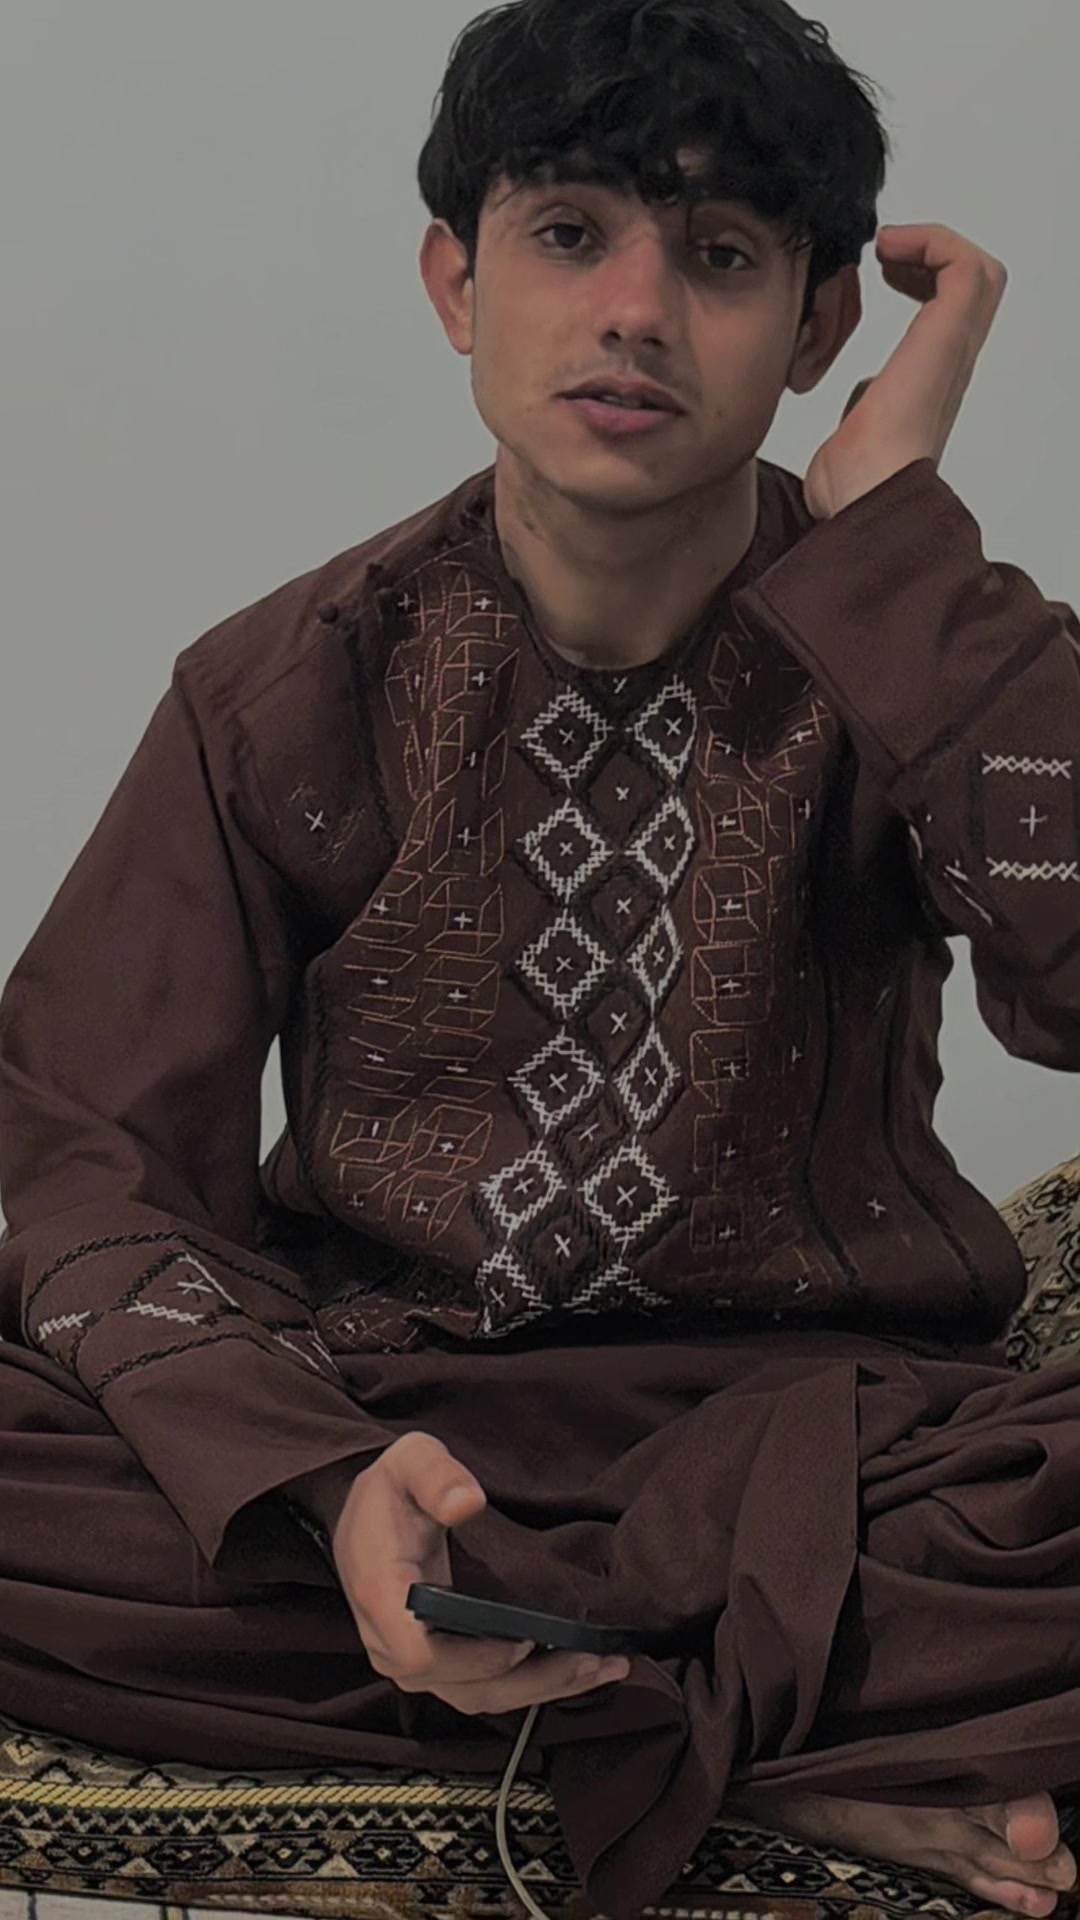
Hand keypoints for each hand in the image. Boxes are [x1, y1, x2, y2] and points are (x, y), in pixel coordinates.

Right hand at [331, 1431, 629, 1715]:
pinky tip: (580, 1670)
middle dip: (532, 1680)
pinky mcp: (440, 1664)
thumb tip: (467, 1502)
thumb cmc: (392, 1488)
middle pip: (463, 1686)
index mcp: (381, 1595)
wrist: (370, 1513)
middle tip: (592, 1658)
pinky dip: (533, 1686)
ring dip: (543, 1689)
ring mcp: (417, 1660)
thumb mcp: (409, 1461)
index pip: (417, 1653)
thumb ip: (435, 1475)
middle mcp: (393, 1642)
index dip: (472, 1657)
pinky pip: (484, 1689)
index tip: (523, 1640)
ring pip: (481, 1696)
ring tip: (602, 1666)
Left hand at [804, 223, 1008, 520]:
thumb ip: (860, 412)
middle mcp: (949, 365)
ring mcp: (953, 349)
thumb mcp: (850, 437)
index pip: (949, 317)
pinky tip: (888, 253)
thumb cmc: (852, 483)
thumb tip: (862, 398)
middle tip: (887, 256)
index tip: (881, 276)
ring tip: (888, 248)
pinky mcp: (949, 334)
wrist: (865, 492)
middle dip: (933, 254)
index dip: (923, 280)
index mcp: (928, 385)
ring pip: (979, 272)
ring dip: (933, 244)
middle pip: (976, 289)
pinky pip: (964, 265)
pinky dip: (931, 242)